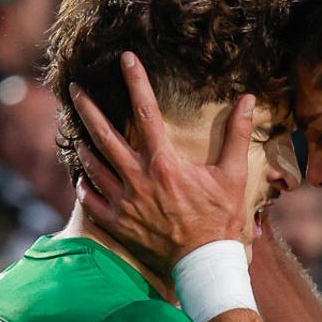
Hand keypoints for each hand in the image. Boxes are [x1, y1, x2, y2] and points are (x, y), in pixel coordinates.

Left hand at [70, 52, 254, 272]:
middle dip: (87, 108)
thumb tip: (247, 100)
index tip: (125, 58)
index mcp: (164, 163)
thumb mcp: (234, 175)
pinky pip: (90, 200)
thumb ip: (237, 135)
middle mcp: (138, 178)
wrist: (204, 263)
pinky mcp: (117, 223)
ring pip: (93, 166)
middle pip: (104, 135)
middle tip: (74, 89)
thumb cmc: (221, 219)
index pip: (146, 112)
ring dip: (83, 146)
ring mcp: (124, 202)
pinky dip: (84, 186)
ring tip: (77, 133)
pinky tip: (82, 178)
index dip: (136, 82)